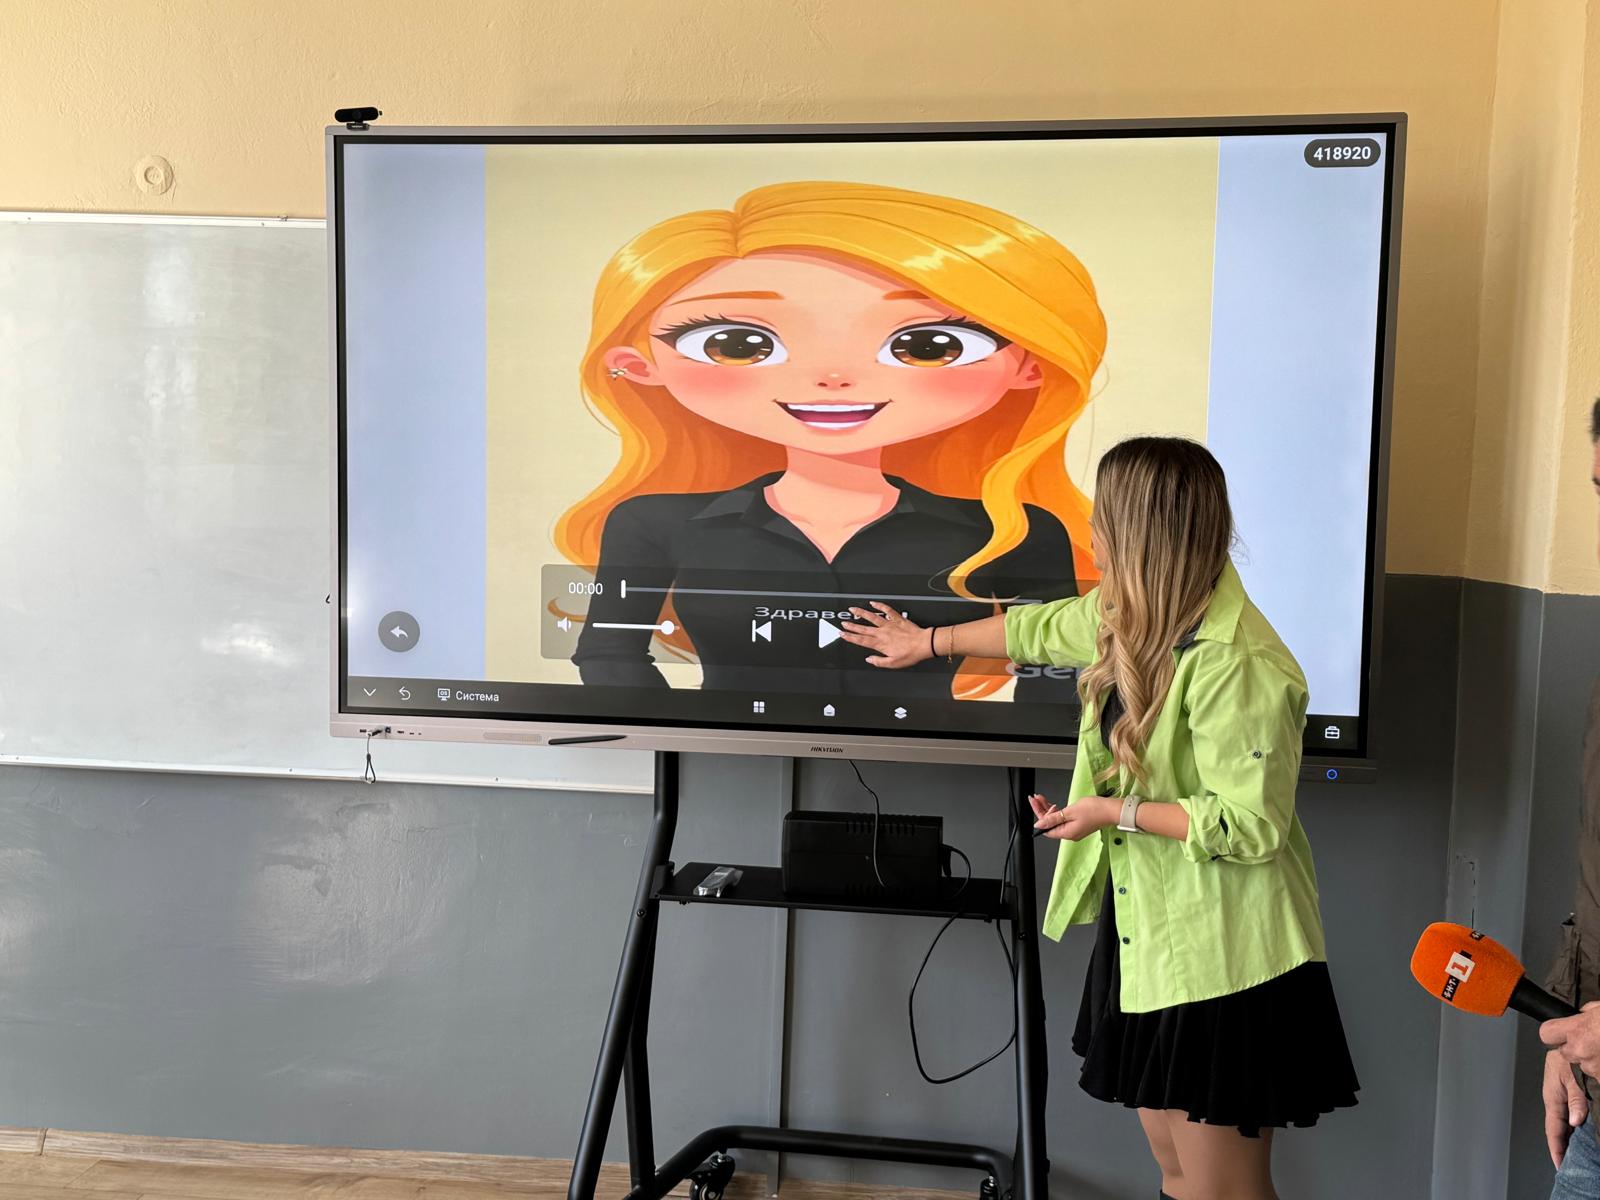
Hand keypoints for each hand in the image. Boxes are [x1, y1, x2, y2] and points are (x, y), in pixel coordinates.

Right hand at [841, 603, 932, 668]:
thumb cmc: (911, 654)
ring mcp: (889, 624)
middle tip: (843, 623)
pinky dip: (880, 605)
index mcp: (880, 644)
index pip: (861, 640)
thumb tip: (870, 659)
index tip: (843, 634)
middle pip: (863, 628)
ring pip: (872, 617)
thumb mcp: (893, 664)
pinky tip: (873, 603)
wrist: (923, 644)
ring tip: (852, 609)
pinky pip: (887, 610)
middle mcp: (883, 633)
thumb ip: (879, 662)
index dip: (850, 637)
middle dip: (851, 626)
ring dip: (861, 613)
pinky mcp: (897, 619)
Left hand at [1030, 794, 1117, 840]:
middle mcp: (1070, 833)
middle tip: (1036, 798)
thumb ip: (1053, 818)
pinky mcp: (1078, 823)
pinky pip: (1064, 819)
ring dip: (1049, 809)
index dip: (1039, 815)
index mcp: (1067, 833)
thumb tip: (1039, 824)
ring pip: (1056, 820)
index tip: (1034, 803)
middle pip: (1050, 823)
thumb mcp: (1070, 812)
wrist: (1112, 809)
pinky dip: (1057, 811)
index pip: (1046, 827)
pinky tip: (1053, 804)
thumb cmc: (1095, 810)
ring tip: (1042, 798)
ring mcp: (1074, 828)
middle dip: (1042, 810)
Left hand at [1543, 1002, 1599, 1077]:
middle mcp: (1581, 1050)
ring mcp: (1594, 1067)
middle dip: (1577, 1049)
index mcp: (1577, 1029)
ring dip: (1596, 1061)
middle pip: (1565, 1053)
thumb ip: (1588, 1013)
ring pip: (1586, 1067)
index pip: (1547, 1033)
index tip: (1562, 1033)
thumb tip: (1584, 1015)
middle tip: (1595, 1044)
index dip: (1555, 1033)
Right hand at [1545, 1048, 1590, 1166]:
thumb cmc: (1573, 1049)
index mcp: (1553, 1092)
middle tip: (1571, 1164)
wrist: (1582, 1033)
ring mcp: (1564, 1091)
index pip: (1553, 1127)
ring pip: (1566, 1120)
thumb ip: (1576, 1098)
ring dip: (1570, 1136)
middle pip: (1558, 1126)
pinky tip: (1584, 1131)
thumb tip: (1575, 1120)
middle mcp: (1557, 1094)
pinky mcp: (1572, 1088)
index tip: (1561, 1164)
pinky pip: (1572, 1111)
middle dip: (1563, 1145)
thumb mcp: (1574, 1075)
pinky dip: (1577, 1125)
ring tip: (1577, 1153)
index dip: (1556, 1147)